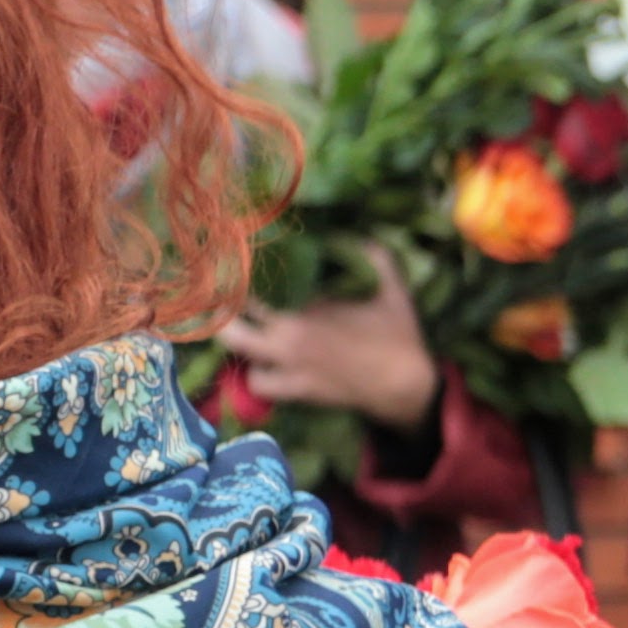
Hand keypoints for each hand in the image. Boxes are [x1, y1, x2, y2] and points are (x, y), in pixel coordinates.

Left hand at [216, 249, 442, 431]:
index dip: (238, 283)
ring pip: (243, 359)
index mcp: (308, 310)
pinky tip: (265, 366)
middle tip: (222, 305)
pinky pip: (261, 385)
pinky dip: (257, 376)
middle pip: (233, 329)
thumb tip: (363, 235)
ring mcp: (291, 368)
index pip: (256, 294)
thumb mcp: (393, 290)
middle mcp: (290, 340)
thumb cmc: (399, 336)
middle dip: (222, 316)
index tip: (232, 272)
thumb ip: (376, 259)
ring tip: (247, 335)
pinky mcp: (298, 392)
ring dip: (240, 347)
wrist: (405, 386)